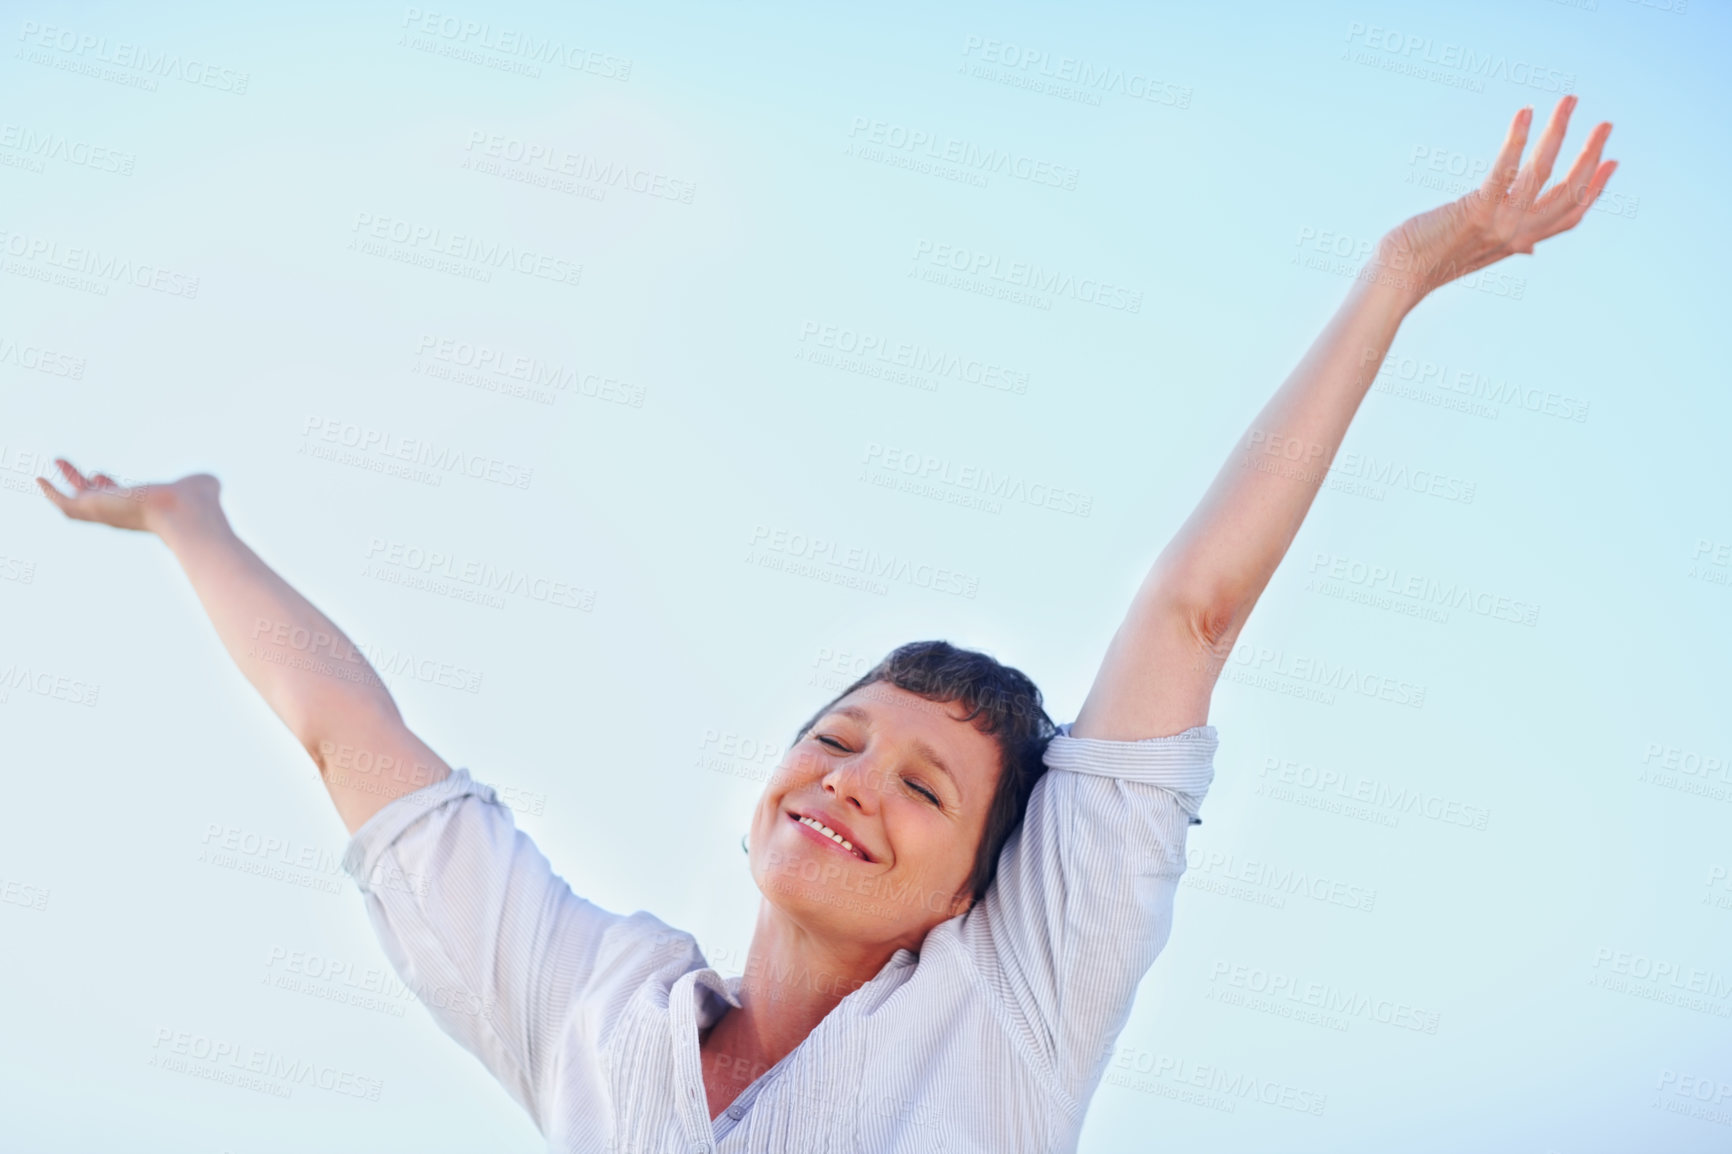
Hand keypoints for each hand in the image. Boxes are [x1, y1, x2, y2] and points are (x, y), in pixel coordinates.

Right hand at [36, 459, 219, 533]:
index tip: (100, 474)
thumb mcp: (203, 486)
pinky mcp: (95, 508)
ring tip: (56, 459)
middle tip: (66, 463)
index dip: (109, 487)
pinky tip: (38, 478)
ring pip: (78, 502)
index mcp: (144, 510)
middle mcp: (124, 514)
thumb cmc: (200, 502)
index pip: (120, 500)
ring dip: (65, 482)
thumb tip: (212, 481)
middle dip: (82, 482)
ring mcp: (109, 513)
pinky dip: (51, 493)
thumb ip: (204, 483)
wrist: (188, 512)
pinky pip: (65, 504)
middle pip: (95, 500)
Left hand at [1371, 96, 1616, 306]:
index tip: (1611, 161)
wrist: (1400, 273)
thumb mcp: (1478, 251)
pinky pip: (1504, 169)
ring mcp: (1498, 223)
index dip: (1594, 189)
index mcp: (1520, 241)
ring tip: (1569, 101)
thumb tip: (1531, 249)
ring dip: (1559, 133)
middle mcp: (1516, 234)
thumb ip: (1510, 244)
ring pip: (1542, 173)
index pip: (1570, 215)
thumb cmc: (1432, 257)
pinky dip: (1517, 139)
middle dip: (1590, 156)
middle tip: (1606, 124)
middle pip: (1567, 193)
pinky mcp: (1475, 210)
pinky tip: (1526, 113)